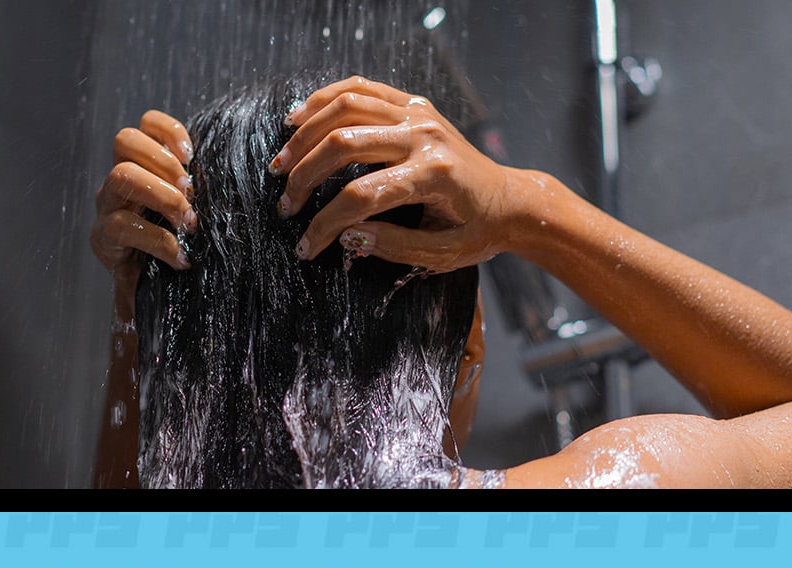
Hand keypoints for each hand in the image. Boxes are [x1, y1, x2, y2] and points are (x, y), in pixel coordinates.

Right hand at [89, 110, 196, 319]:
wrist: (150, 295)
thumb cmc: (177, 246)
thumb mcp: (191, 214)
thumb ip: (201, 193)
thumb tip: (239, 172)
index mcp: (140, 166)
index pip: (143, 124)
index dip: (167, 130)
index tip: (193, 154)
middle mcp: (118, 180)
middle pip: (125, 140)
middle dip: (164, 162)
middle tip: (191, 192)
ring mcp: (106, 207)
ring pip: (120, 176)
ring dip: (162, 195)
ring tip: (188, 222)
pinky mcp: (102, 239)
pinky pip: (122, 226)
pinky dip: (159, 241)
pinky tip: (181, 257)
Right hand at [273, 76, 520, 271]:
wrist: (509, 199)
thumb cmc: (476, 231)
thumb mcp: (441, 254)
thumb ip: (394, 247)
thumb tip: (346, 235)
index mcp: (434, 175)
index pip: (362, 196)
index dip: (325, 224)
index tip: (306, 246)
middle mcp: (425, 136)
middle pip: (344, 143)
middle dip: (305, 176)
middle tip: (285, 205)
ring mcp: (419, 114)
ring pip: (346, 107)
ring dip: (305, 135)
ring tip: (282, 163)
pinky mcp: (413, 105)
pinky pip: (361, 89)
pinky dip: (324, 99)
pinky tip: (299, 118)